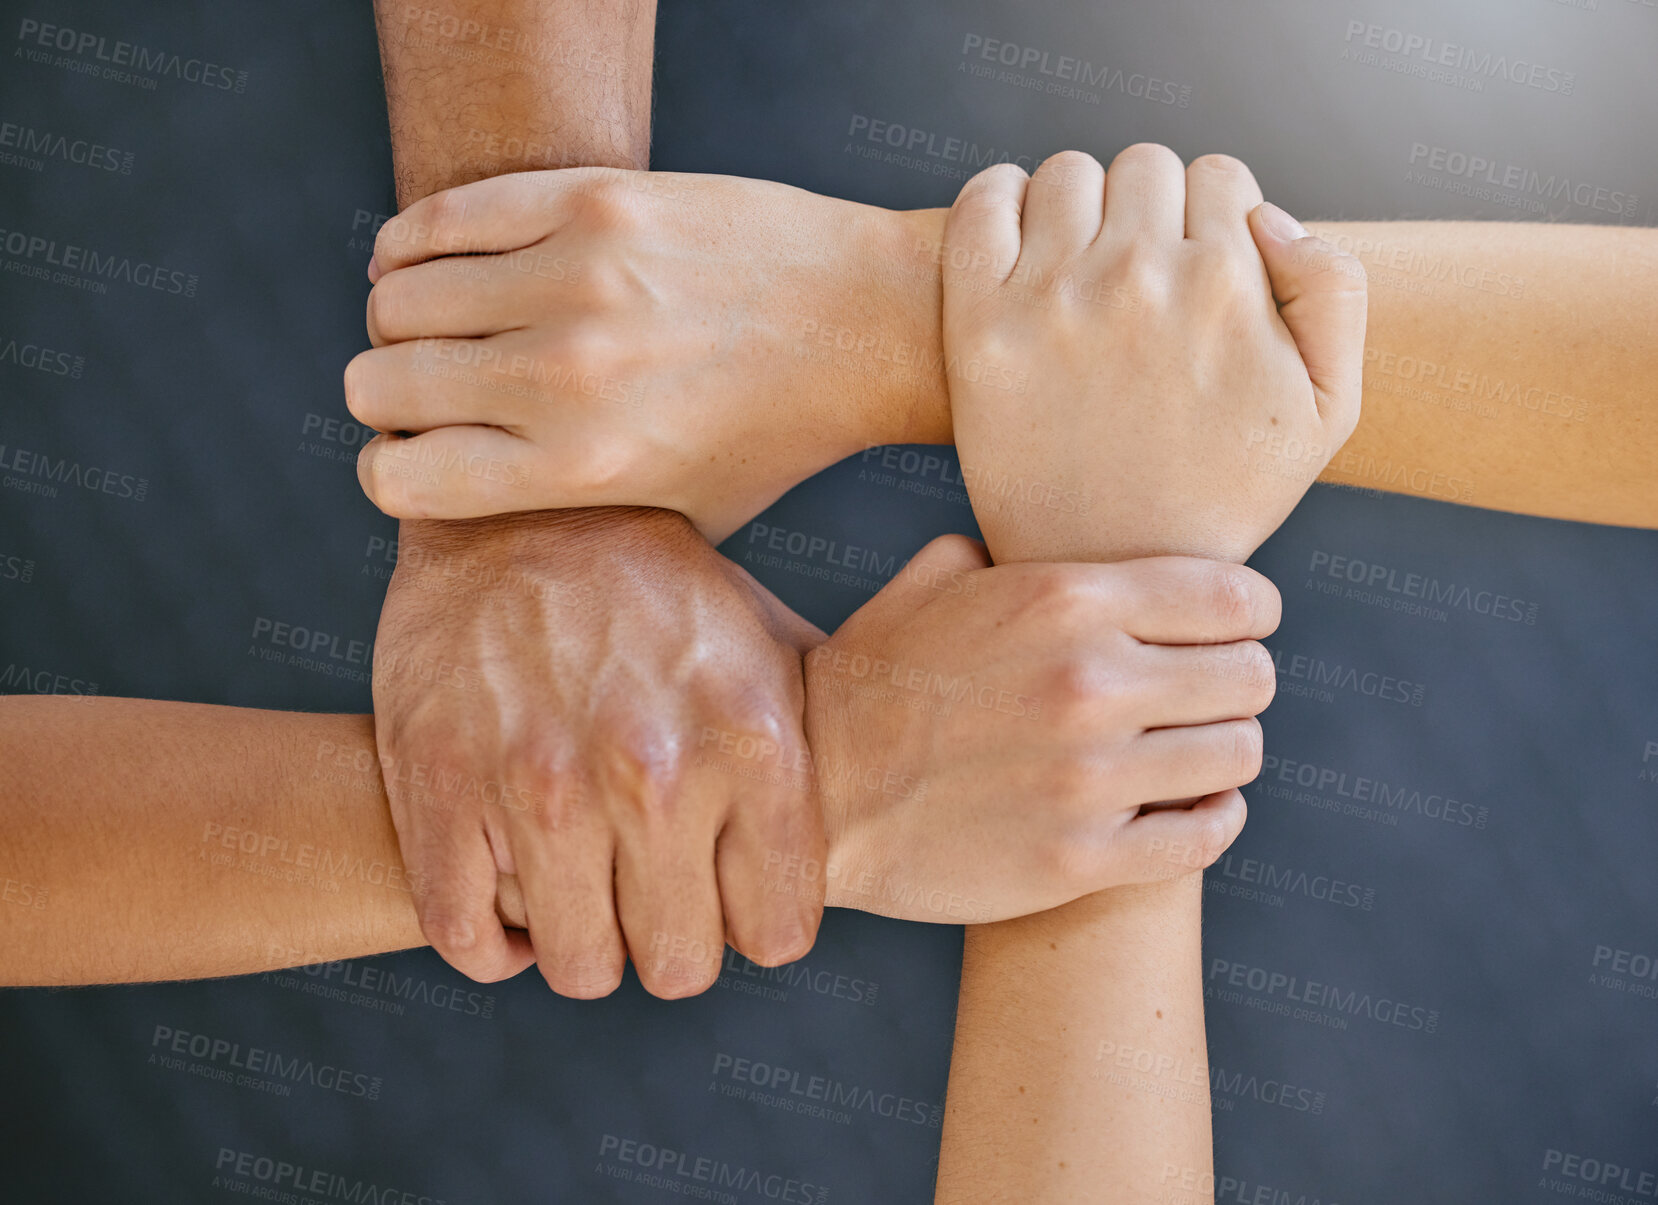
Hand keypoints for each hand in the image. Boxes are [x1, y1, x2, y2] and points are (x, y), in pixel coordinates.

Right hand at [344, 169, 950, 540]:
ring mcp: (576, 279)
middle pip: (378, 383)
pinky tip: (430, 259)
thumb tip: (459, 498)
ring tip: (442, 322)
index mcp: (580, 469)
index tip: (424, 452)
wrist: (865, 323)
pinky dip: (412, 242)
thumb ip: (572, 523)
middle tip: (429, 386)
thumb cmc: (772, 435)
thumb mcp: (680, 517)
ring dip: (402, 316)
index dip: (395, 469)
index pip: (397, 477)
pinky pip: (440, 216)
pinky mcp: (592, 200)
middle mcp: (565, 376)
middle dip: (388, 394)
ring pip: (394, 295)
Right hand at [373, 507, 826, 997]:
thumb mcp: (771, 645)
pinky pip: (471, 940)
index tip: (731, 894)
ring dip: (585, 941)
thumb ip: (827, 743)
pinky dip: (496, 942)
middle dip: (672, 940)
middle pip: (679, 966)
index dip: (754, 922)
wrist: (522, 508)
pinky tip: (517, 898)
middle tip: (654, 892)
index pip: (777, 932)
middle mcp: (655, 766)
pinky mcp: (440, 781)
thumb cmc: (663, 593)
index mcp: (754, 735)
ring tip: (588, 887)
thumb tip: (891, 813)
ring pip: (579, 968)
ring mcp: (541, 778)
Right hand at [798, 536, 1279, 922]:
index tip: (1235, 629)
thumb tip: (1046, 536)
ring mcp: (1089, 776)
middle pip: (1251, 677)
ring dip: (1222, 753)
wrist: (813, 795)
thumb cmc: (873, 681)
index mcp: (1064, 599)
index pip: (1234, 598)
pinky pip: (1208, 834)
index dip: (1248, 614)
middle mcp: (1089, 681)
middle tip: (1201, 696)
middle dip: (1234, 683)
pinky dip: (1212, 818)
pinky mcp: (1080, 857)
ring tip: (1190, 751)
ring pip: (1239, 754)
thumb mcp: (932, 582)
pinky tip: (1187, 805)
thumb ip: (1010, 548)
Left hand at [940, 146, 1366, 564]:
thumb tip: (1266, 214)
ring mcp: (1051, 295)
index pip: (1219, 175)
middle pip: (1146, 165)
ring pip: (1069, 173)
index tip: (1193, 269)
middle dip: (1150, 209)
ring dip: (1079, 205)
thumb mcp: (1329, 411)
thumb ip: (1334, 291)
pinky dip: (1000, 199)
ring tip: (1080, 266)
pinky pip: (984, 201)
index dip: (1212, 218)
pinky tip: (1018, 241)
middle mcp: (1137, 276)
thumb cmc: (1220, 496)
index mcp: (1224, 284)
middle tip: (1137, 274)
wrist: (1106, 570)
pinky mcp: (979, 322)